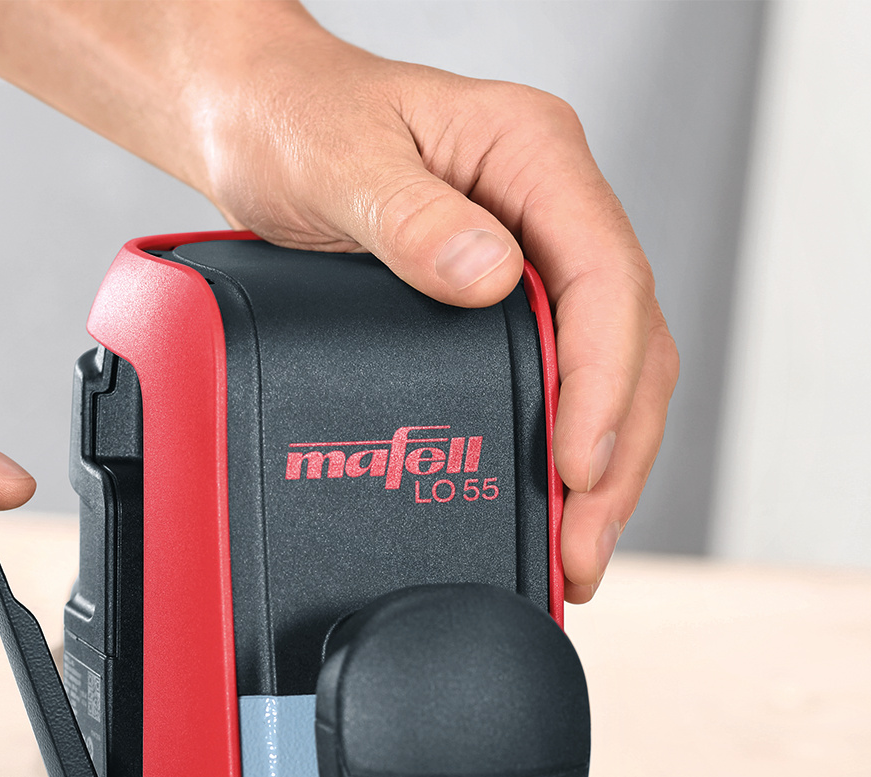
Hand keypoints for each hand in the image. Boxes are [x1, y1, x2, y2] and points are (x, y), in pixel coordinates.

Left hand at [188, 20, 678, 602]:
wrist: (253, 122)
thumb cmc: (295, 124)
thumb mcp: (341, 165)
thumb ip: (412, 220)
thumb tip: (490, 278)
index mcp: (532, 154)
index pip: (606, 275)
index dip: (604, 382)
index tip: (579, 467)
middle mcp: (546, 206)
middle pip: (627, 336)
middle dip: (615, 450)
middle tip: (583, 547)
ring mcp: (528, 252)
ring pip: (605, 365)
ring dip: (600, 460)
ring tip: (576, 548)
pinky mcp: (498, 296)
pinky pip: (555, 369)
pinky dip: (560, 438)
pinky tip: (549, 497)